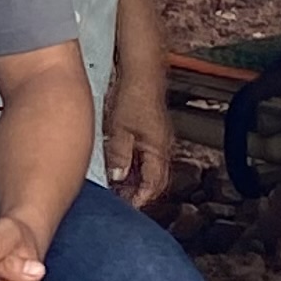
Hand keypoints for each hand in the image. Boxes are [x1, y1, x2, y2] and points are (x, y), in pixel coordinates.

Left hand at [103, 80, 174, 205]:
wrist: (141, 74)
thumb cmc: (133, 96)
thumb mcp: (119, 129)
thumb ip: (119, 155)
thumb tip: (117, 177)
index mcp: (158, 150)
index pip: (153, 184)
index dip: (140, 198)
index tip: (128, 206)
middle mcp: (163, 147)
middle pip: (155, 180)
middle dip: (140, 192)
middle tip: (122, 200)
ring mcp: (159, 140)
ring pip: (151, 169)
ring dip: (137, 180)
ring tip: (119, 186)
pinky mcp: (153, 133)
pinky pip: (147, 157)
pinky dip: (136, 166)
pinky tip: (122, 166)